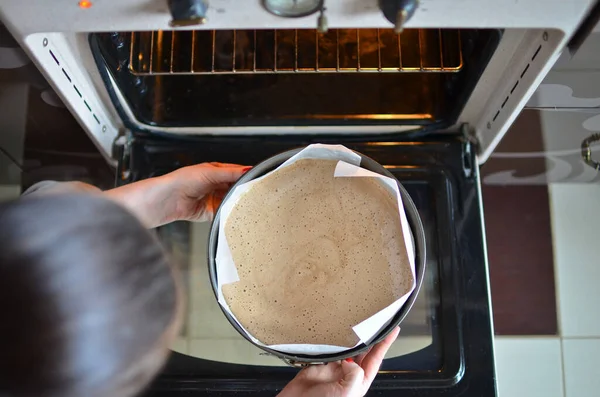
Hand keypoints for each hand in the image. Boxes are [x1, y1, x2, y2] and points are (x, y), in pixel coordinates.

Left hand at [104, 163, 248, 227]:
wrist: (165, 200)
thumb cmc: (180, 181)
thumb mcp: (209, 172)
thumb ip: (230, 173)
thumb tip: (248, 169)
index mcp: (217, 170)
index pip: (239, 172)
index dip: (249, 176)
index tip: (261, 180)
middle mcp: (216, 184)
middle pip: (237, 188)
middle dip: (246, 191)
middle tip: (258, 195)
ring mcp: (214, 198)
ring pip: (233, 201)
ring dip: (239, 203)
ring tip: (249, 205)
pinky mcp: (210, 212)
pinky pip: (225, 213)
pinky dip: (231, 214)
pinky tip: (237, 214)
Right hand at [278, 327, 399, 396]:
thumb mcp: (348, 392)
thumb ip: (355, 373)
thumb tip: (349, 359)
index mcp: (359, 382)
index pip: (376, 359)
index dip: (385, 344)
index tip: (393, 330)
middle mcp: (348, 374)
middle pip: (363, 351)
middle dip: (370, 337)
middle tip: (375, 321)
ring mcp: (334, 368)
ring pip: (346, 347)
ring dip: (350, 337)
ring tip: (356, 324)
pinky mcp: (318, 363)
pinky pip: (327, 348)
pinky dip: (331, 340)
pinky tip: (334, 333)